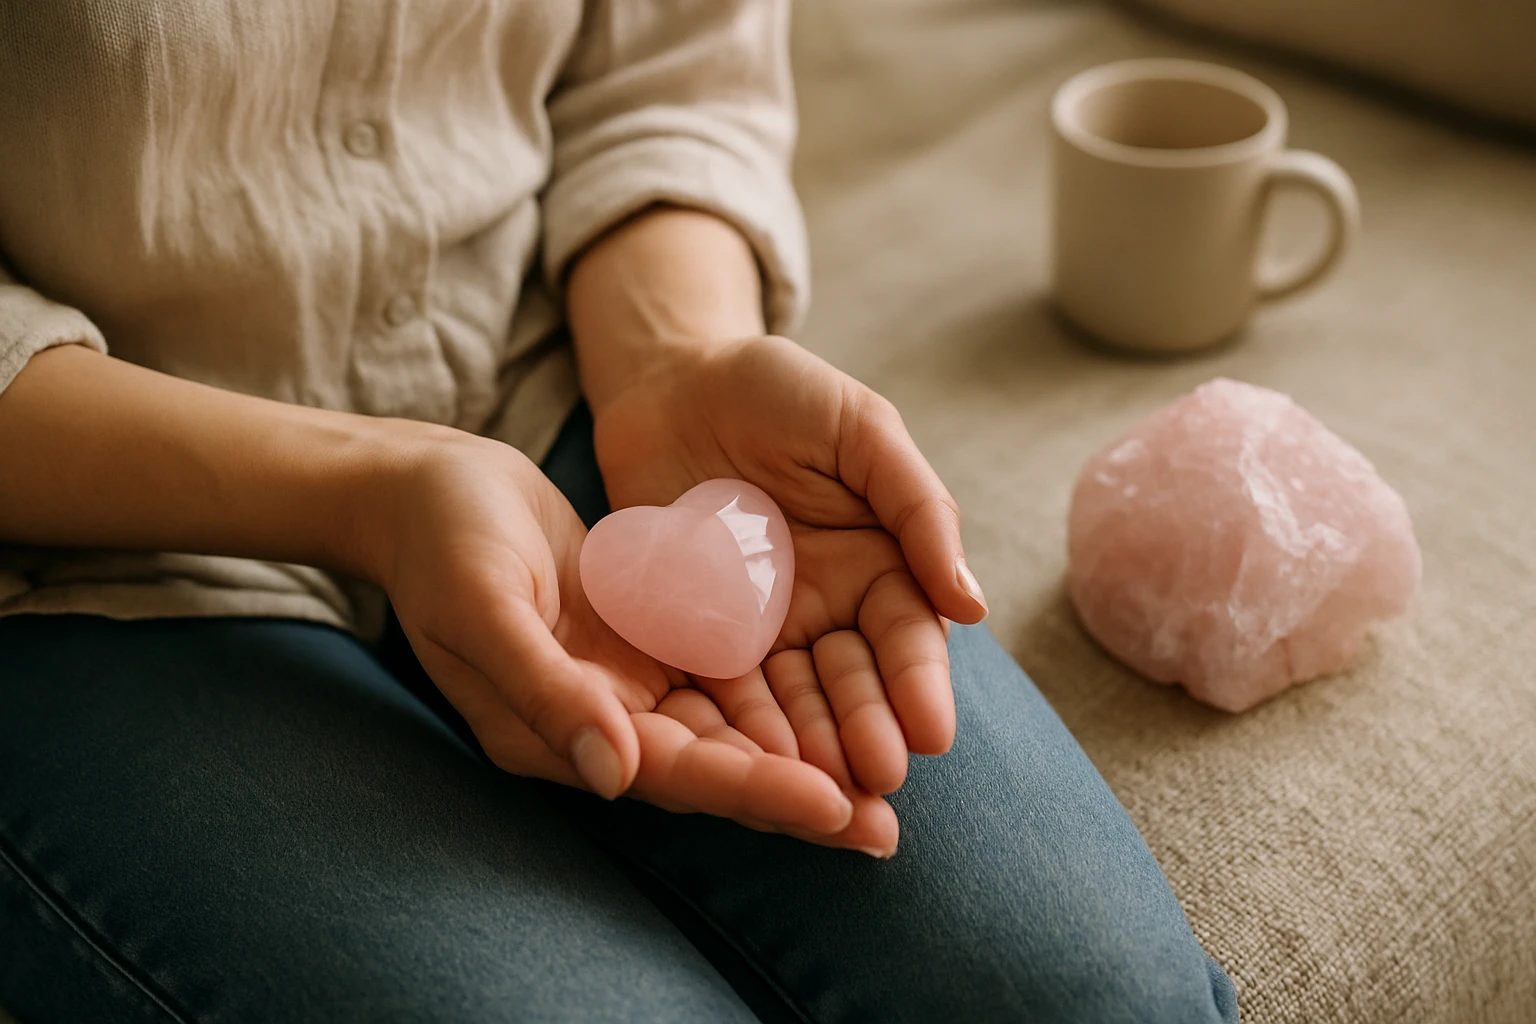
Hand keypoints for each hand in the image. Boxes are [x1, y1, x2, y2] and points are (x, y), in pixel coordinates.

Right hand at [363, 428, 857, 839]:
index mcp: (556, 733)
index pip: (673, 772)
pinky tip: (837, 693)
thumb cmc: (442, 542)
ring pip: (730, 729)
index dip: (753, 790)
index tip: (833, 805)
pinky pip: (722, 675)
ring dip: (801, 754)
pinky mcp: (645, 638)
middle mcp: (602, 720)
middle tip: (887, 826)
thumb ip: (547, 689)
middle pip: (716, 768)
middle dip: (797, 798)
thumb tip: (616, 774)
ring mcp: (626, 682)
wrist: (427, 487)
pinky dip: (776, 693)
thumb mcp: (485, 607)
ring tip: (884, 776)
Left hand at [590, 336, 989, 855]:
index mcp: (879, 565)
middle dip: (867, 731)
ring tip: (820, 792)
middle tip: (876, 777)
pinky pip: (717, 688)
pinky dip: (737, 727)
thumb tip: (972, 604)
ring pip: (790, 700)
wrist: (670, 379)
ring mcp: (759, 629)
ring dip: (808, 748)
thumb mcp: (860, 431)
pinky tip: (748, 765)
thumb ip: (918, 507)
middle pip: (852, 683)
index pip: (907, 636)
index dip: (918, 684)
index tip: (929, 733)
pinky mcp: (692, 634)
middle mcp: (826, 610)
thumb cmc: (777, 393)